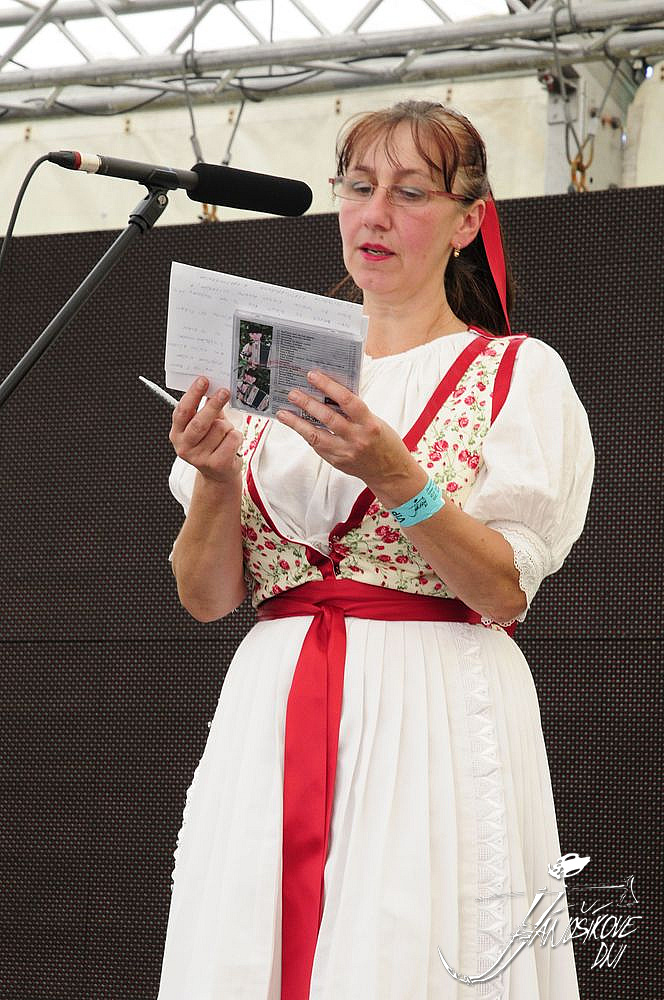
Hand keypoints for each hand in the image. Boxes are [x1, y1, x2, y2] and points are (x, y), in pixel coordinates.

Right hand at [169, 376, 242, 486]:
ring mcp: (199, 458)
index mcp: (177, 433)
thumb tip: (214, 387)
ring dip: (228, 426)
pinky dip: (236, 436)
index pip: (182, 411)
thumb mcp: (204, 426)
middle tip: (224, 391)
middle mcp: (184, 447)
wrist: (218, 474)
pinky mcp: (216, 464)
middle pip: (200, 421)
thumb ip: (206, 408)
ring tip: (226, 434)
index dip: (193, 394)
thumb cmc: (212, 444)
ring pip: (220, 428)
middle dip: (213, 404)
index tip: (203, 380)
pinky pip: (232, 439)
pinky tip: (231, 443)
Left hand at [276, 370, 420, 496]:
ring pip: (316, 436)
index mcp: (370, 424)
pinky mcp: (336, 462)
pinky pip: (317, 446)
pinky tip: (296, 425)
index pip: (347, 400)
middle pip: (328, 418)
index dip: (329, 386)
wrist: (390, 472)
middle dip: (308, 404)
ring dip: (297, 423)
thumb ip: (355, 411)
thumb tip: (329, 393)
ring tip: (284, 412)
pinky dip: (306, 434)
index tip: (313, 376)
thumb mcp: (375, 421)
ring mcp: (345, 452)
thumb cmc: (383, 441)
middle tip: (293, 393)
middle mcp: (357, 439)